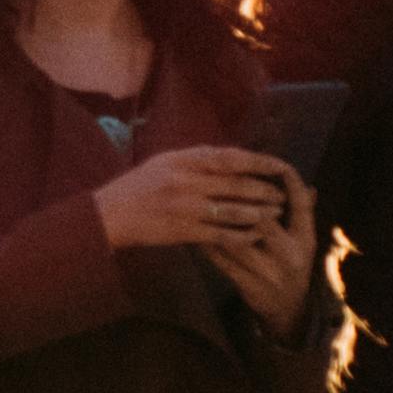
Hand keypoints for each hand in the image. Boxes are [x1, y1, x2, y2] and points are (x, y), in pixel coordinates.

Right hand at [91, 139, 300, 276]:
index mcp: (182, 161)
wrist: (109, 215)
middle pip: (237, 185)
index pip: (230, 158)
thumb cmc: (137, 186)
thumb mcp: (163, 162)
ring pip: (235, 211)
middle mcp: (186, 182)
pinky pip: (223, 235)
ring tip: (275, 214)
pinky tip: (256, 235)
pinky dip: (243, 235)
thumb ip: (195, 158)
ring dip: (260, 214)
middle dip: (266, 191)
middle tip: (282, 195)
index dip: (259, 162)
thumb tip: (231, 156)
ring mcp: (186, 208)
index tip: (280, 166)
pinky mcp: (184, 231)